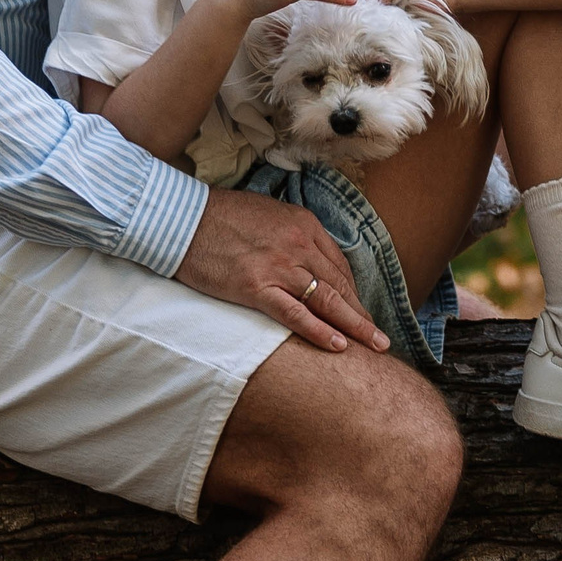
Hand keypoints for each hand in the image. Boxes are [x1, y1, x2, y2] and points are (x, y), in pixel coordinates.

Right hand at [174, 189, 388, 353]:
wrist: (181, 219)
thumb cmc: (220, 217)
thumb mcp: (268, 215)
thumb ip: (291, 235)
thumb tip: (305, 258)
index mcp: (304, 225)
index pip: (338, 265)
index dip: (353, 292)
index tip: (361, 312)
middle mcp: (298, 244)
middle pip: (339, 284)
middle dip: (362, 313)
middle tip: (380, 337)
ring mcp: (279, 266)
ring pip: (326, 300)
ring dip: (354, 325)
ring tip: (373, 345)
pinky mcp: (256, 287)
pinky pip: (295, 314)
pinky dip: (319, 331)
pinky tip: (338, 345)